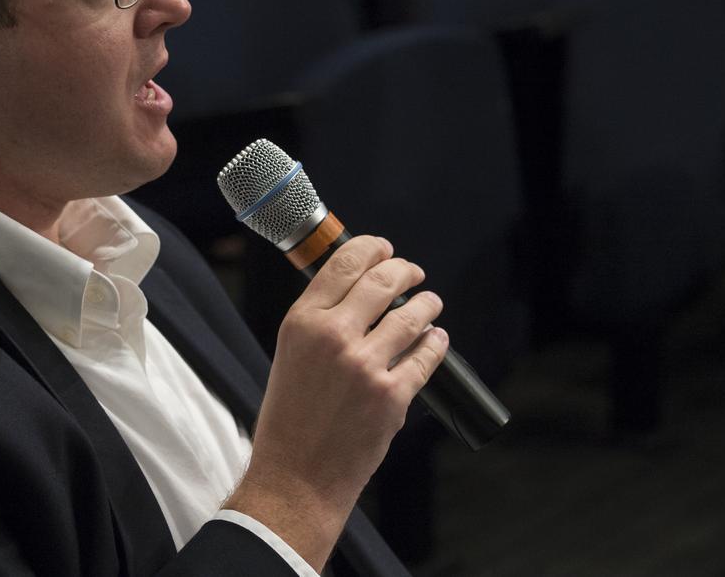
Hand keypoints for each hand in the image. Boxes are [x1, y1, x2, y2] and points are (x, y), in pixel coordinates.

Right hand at [226, 236, 447, 571]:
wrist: (295, 476)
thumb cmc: (289, 419)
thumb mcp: (289, 355)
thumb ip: (319, 321)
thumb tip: (358, 292)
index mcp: (301, 322)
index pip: (344, 263)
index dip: (373, 249)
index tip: (386, 248)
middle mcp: (333, 336)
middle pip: (383, 281)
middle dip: (405, 270)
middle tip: (413, 272)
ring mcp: (365, 366)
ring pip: (412, 316)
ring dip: (428, 304)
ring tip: (431, 304)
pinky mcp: (392, 395)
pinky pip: (425, 356)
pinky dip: (434, 342)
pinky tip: (435, 338)